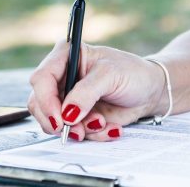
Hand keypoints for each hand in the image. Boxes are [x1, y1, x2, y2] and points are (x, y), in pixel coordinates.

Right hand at [27, 41, 165, 140]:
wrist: (150, 92)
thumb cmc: (133, 73)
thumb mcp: (111, 75)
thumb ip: (86, 93)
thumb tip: (67, 114)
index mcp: (66, 55)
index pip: (42, 78)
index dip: (46, 100)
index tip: (60, 118)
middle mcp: (63, 76)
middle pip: (39, 103)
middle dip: (58, 121)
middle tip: (77, 129)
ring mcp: (68, 98)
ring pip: (53, 122)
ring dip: (78, 129)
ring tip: (102, 122)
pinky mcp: (77, 116)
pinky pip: (72, 132)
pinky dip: (91, 134)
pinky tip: (109, 126)